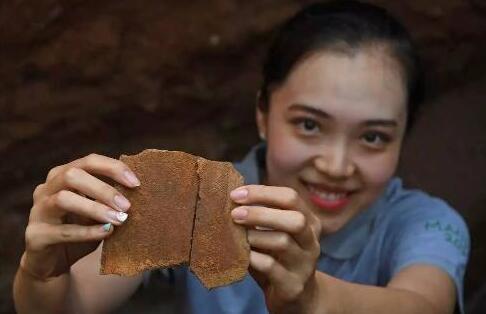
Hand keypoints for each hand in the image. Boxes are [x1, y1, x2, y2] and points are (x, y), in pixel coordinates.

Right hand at [21, 154, 139, 279]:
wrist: (52, 264)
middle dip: (104, 189)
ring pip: (63, 199)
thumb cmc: (79, 230)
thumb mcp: (97, 212)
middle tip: (127, 206)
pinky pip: (62, 231)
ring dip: (95, 208)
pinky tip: (106, 232)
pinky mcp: (35, 236)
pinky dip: (87, 231)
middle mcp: (46, 188)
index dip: (113, 168)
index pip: (89, 161)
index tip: (136, 183)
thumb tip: (137, 191)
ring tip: (119, 219)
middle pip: (72, 175)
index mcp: (62, 176)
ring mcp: (38, 211)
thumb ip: (109, 200)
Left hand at [230, 185, 321, 313]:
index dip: (262, 193)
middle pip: (294, 219)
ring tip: (237, 235)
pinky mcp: (293, 285)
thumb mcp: (273, 233)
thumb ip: (260, 218)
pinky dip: (253, 257)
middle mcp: (311, 241)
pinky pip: (272, 267)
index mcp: (309, 221)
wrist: (296, 296)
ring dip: (255, 235)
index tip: (236, 194)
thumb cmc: (278, 257)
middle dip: (261, 213)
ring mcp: (305, 264)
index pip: (290, 198)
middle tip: (235, 213)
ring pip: (283, 242)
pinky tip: (242, 254)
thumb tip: (231, 199)